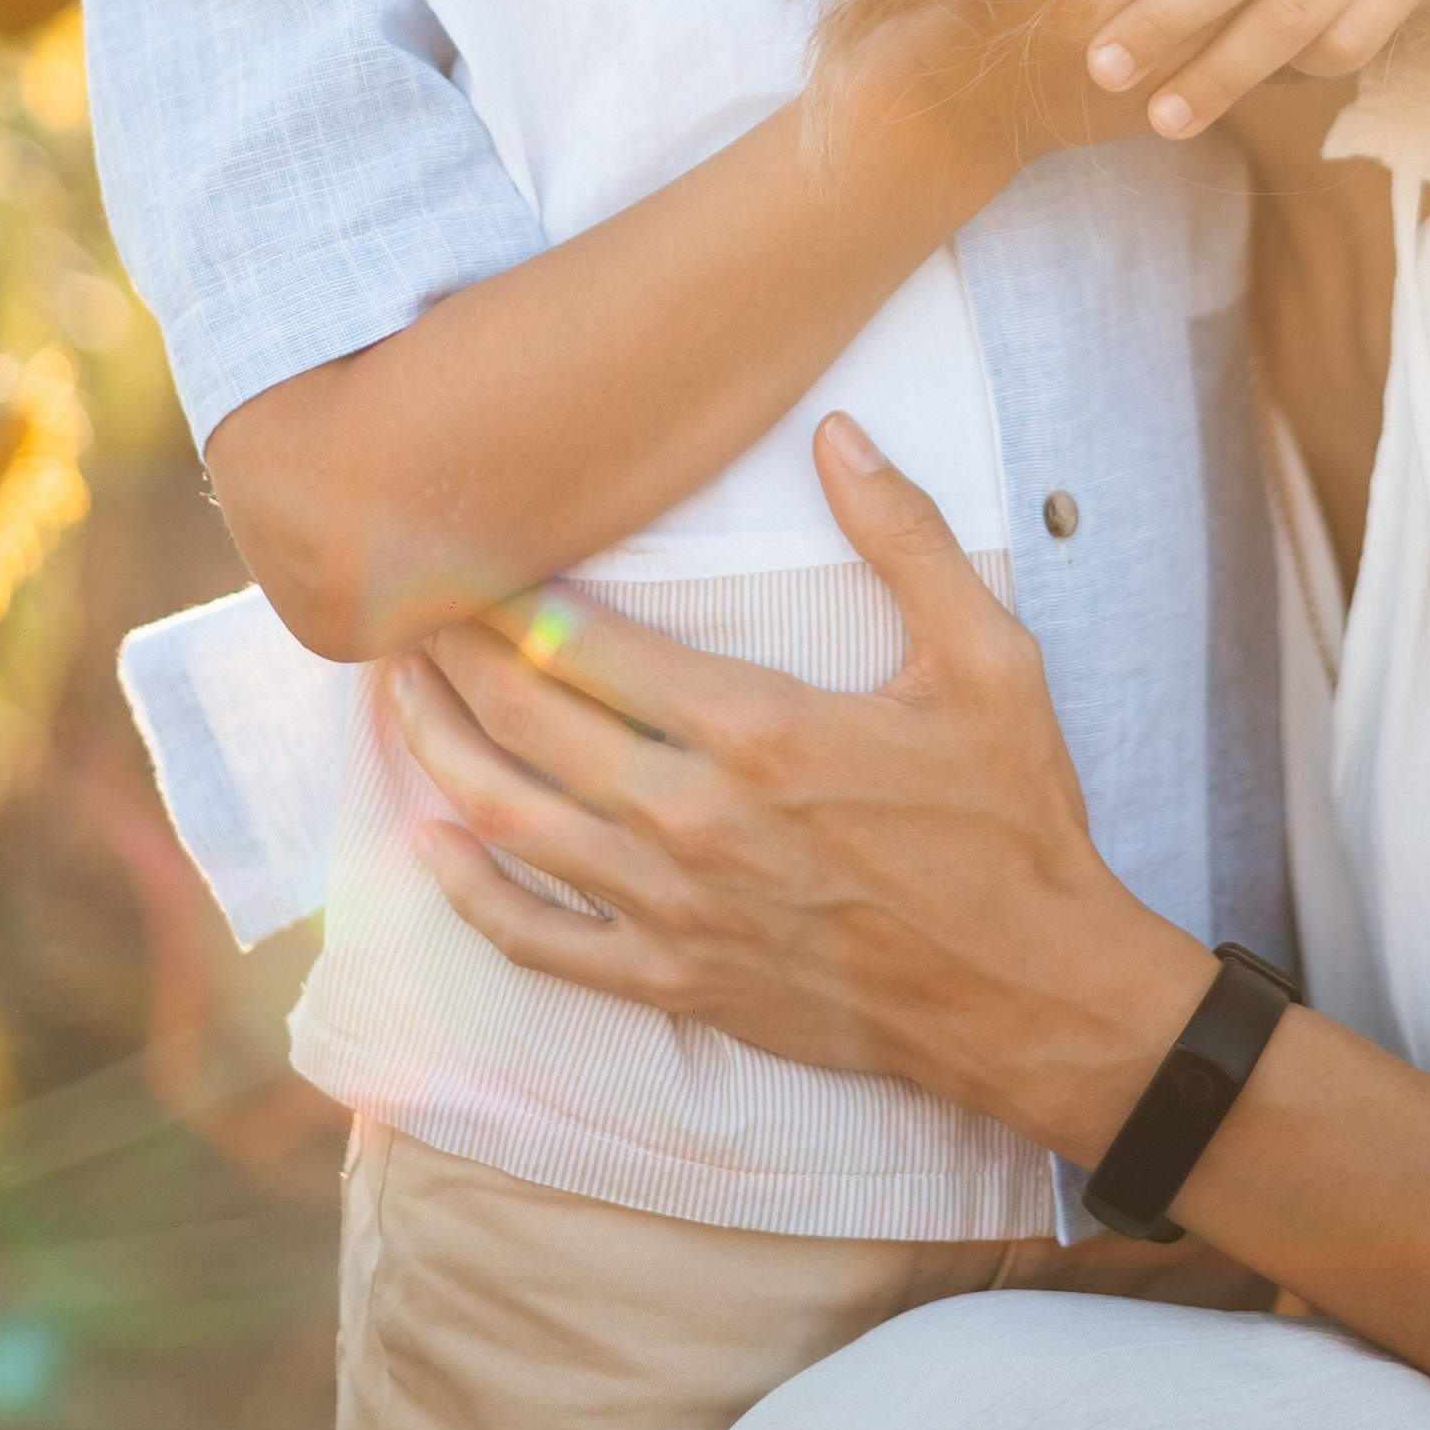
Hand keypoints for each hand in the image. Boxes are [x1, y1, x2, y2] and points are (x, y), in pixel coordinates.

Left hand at [387, 411, 1212, 1153]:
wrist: (1034, 994)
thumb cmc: (1014, 824)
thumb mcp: (992, 662)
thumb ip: (908, 540)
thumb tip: (839, 436)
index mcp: (762, 730)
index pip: (588, 644)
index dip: (505, 591)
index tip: (457, 546)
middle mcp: (696, 818)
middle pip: (525, 722)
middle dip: (448, 653)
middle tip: (399, 600)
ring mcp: (675, 910)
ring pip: (508, 822)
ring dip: (436, 750)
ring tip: (395, 694)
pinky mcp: (676, 983)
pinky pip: (539, 942)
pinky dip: (469, 894)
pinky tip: (428, 847)